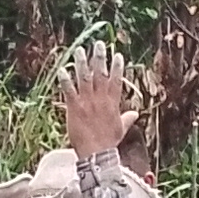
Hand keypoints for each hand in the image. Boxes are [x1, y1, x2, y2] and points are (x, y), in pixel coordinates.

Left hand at [58, 40, 137, 160]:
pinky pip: (69, 91)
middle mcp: (100, 99)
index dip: (117, 67)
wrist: (96, 153)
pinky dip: (66, 80)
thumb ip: (127, 119)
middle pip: (101, 74)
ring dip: (82, 63)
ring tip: (80, 50)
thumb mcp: (120, 129)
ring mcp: (87, 102)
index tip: (117, 54)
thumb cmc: (108, 143)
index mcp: (112, 103)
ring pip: (85, 78)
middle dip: (100, 58)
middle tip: (99, 44)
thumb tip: (135, 114)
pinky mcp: (75, 107)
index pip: (116, 81)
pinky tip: (62, 69)